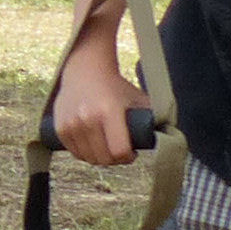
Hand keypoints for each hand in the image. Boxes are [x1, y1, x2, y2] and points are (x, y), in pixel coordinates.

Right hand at [52, 45, 149, 165]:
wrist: (85, 69)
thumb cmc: (116, 85)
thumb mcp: (137, 98)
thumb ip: (152, 117)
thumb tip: (171, 136)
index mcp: (109, 111)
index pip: (119, 152)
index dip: (128, 157)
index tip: (131, 153)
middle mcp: (87, 118)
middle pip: (104, 159)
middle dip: (115, 160)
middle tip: (119, 151)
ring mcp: (71, 124)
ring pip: (89, 159)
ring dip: (99, 158)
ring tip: (106, 147)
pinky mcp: (60, 127)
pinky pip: (75, 153)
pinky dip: (85, 154)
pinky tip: (92, 145)